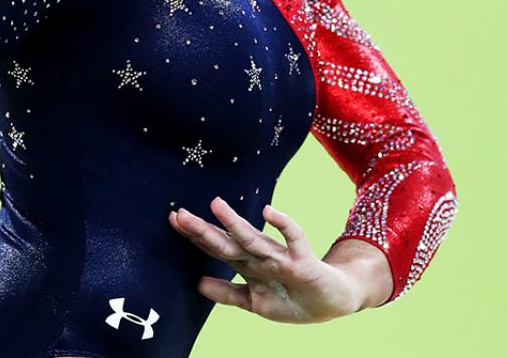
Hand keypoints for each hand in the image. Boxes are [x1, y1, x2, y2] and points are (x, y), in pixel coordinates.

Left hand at [168, 196, 366, 322]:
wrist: (333, 302)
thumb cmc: (292, 298)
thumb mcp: (255, 301)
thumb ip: (228, 293)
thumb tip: (197, 283)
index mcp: (247, 265)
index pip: (216, 246)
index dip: (194, 236)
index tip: (172, 219)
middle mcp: (260, 256)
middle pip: (227, 241)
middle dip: (203, 229)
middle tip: (179, 213)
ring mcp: (280, 258)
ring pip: (254, 238)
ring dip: (235, 223)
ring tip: (215, 204)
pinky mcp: (303, 262)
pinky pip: (294, 239)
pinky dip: (283, 225)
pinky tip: (268, 211)